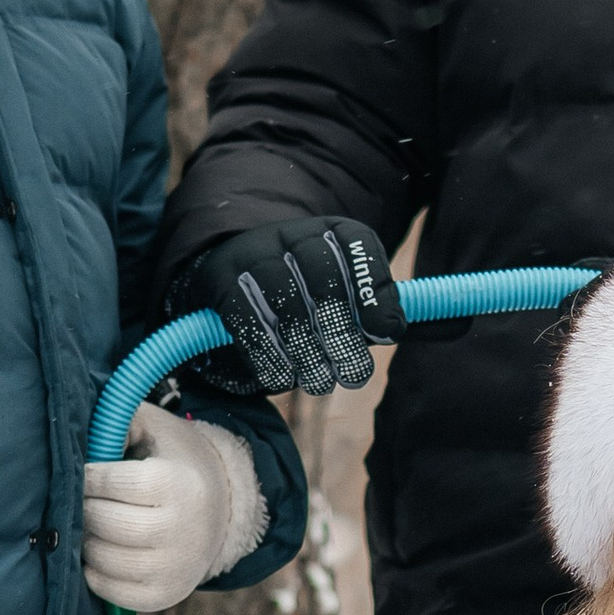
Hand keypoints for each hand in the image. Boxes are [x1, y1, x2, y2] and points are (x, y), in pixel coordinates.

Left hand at [82, 407, 265, 614]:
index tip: (86, 472)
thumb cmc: (174, 461)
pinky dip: (96, 572)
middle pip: (100, 521)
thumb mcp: (156, 428)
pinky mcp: (166, 595)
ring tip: (93, 524)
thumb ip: (118, 416)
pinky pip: (110, 591)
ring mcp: (174, 567)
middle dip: (83, 508)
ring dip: (86, 540)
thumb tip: (79, 432)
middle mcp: (180, 529)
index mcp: (175, 483)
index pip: (104, 482)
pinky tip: (104, 551)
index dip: (86, 476)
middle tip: (85, 499)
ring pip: (100, 557)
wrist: (222, 509)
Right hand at [181, 215, 400, 394]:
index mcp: (331, 232)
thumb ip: (370, 315)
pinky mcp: (220, 279)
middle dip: (341, 331)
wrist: (232, 283)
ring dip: (306, 350)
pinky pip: (246, 319)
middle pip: (323, 275)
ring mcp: (253, 254)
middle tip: (354, 373)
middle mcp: (292, 234)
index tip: (386, 333)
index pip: (357, 245)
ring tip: (319, 382)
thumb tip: (392, 330)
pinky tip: (282, 379)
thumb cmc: (304, 302)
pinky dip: (268, 355)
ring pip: (286, 300)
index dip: (374, 290)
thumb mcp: (343, 301)